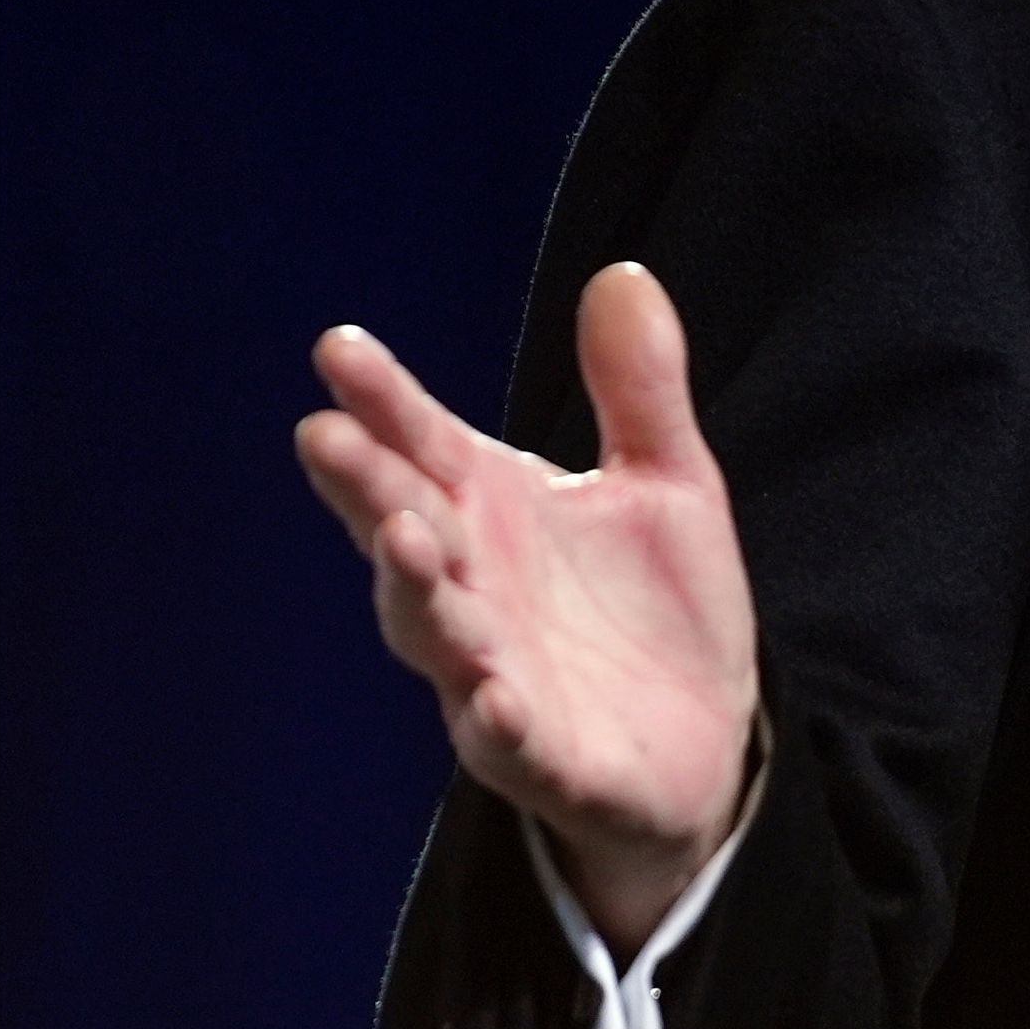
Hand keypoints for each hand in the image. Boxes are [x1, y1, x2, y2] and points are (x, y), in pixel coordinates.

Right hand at [297, 263, 759, 953]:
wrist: (705, 744)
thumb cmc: (656, 609)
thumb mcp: (668, 482)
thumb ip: (639, 389)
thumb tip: (621, 272)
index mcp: (493, 514)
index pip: (423, 446)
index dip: (383, 400)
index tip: (339, 346)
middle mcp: (474, 590)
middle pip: (405, 532)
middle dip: (366, 488)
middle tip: (325, 434)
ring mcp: (495, 675)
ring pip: (436, 634)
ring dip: (416, 590)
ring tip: (405, 537)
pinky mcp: (545, 756)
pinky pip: (511, 741)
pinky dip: (497, 719)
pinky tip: (493, 695)